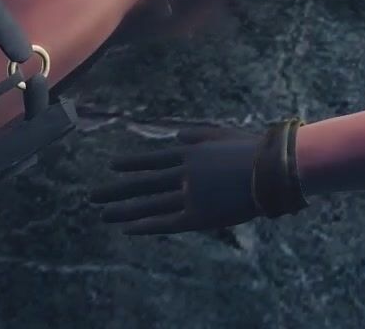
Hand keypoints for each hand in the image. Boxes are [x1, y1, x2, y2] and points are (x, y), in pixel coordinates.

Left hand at [90, 123, 303, 235]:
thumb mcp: (222, 134)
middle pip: (143, 184)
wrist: (272, 170)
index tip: (112, 167)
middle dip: (116, 190)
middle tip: (93, 195)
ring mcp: (188, 195)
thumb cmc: (253, 149)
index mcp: (189, 153)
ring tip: (102, 214)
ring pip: (148, 205)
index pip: (152, 159)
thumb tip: (176, 138)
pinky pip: (166, 223)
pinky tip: (127, 229)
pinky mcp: (198, 216)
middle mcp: (183, 174)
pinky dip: (146, 226)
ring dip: (124, 210)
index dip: (132, 164)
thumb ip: (197, 136)